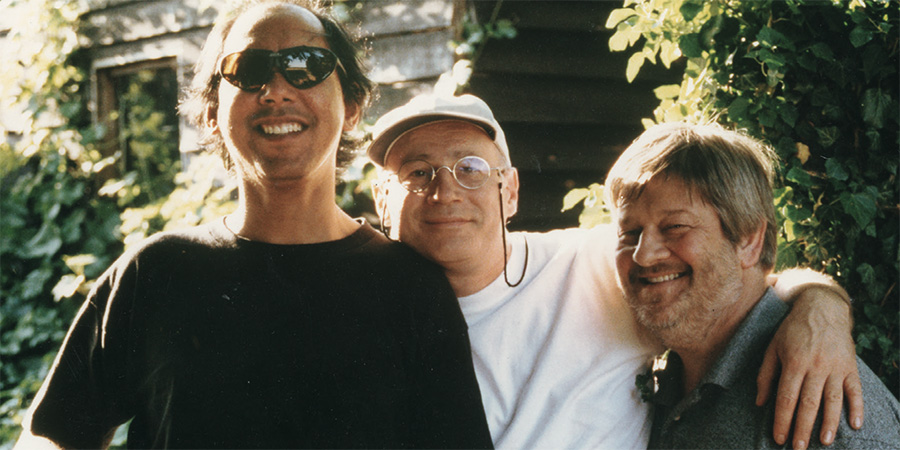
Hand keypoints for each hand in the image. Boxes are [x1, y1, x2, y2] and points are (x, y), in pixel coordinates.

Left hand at [757, 286, 862, 448]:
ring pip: (833, 400)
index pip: (786, 397)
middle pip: (809, 403)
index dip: (782, 420)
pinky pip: (855, 390)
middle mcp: (815, 366)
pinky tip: (854, 425)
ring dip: (829, 423)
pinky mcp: (850, 366)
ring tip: (824, 442)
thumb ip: (765, 375)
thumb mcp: (772, 347)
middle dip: (803, 428)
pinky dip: (856, 407)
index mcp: (794, 362)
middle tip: (798, 449)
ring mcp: (835, 367)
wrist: (822, 307)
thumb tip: (759, 402)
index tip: (779, 438)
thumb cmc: (792, 330)